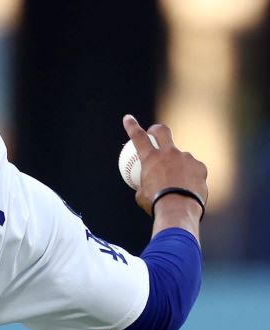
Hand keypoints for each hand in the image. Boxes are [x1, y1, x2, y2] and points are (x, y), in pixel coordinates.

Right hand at [122, 115, 207, 236]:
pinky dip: (191, 175)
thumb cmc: (156, 204)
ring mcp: (186, 158)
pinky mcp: (200, 167)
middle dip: (157, 130)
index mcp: (150, 158)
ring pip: (181, 156)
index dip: (132, 126)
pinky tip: (190, 186)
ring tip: (179, 181)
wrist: (179, 211)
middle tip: (156, 135)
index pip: (138, 137)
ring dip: (178, 165)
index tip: (128, 118)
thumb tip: (144, 185)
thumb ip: (144, 184)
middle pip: (163, 131)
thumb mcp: (142, 195)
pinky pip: (194, 168)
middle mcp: (169, 153)